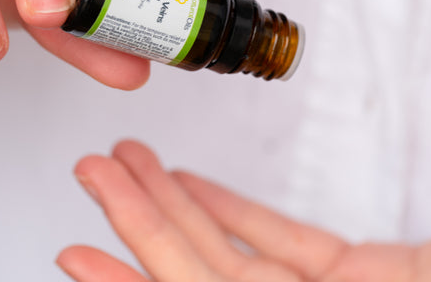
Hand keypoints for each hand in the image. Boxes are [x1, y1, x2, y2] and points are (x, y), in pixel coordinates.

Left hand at [57, 141, 430, 280]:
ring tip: (129, 160)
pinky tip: (192, 182)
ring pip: (233, 251)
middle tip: (91, 171)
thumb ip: (276, 273)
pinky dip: (234, 210)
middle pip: (198, 277)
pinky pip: (280, 243)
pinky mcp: (356, 278)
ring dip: (176, 203)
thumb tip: (160, 277)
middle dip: (139, 220)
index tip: (74, 253)